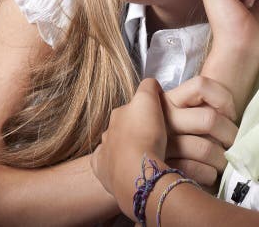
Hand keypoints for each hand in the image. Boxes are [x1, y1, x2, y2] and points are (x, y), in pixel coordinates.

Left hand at [91, 79, 167, 218]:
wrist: (136, 172)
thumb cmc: (145, 135)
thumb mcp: (148, 100)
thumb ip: (148, 87)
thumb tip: (150, 85)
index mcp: (120, 113)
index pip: (132, 106)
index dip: (145, 110)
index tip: (156, 118)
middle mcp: (109, 130)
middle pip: (123, 125)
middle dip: (134, 129)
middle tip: (152, 137)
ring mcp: (104, 150)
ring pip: (114, 144)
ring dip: (126, 147)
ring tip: (142, 155)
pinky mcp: (102, 169)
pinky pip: (106, 163)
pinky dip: (114, 163)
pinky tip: (124, 166)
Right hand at [163, 76, 238, 185]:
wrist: (147, 166)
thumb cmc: (178, 136)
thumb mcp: (185, 114)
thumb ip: (204, 108)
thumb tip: (233, 120)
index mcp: (170, 99)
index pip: (201, 85)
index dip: (223, 98)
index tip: (230, 114)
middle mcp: (162, 117)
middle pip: (209, 119)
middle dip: (230, 134)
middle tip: (234, 143)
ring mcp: (161, 143)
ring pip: (205, 148)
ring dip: (222, 159)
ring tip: (225, 162)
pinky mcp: (162, 166)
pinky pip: (195, 169)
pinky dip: (209, 174)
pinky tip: (210, 174)